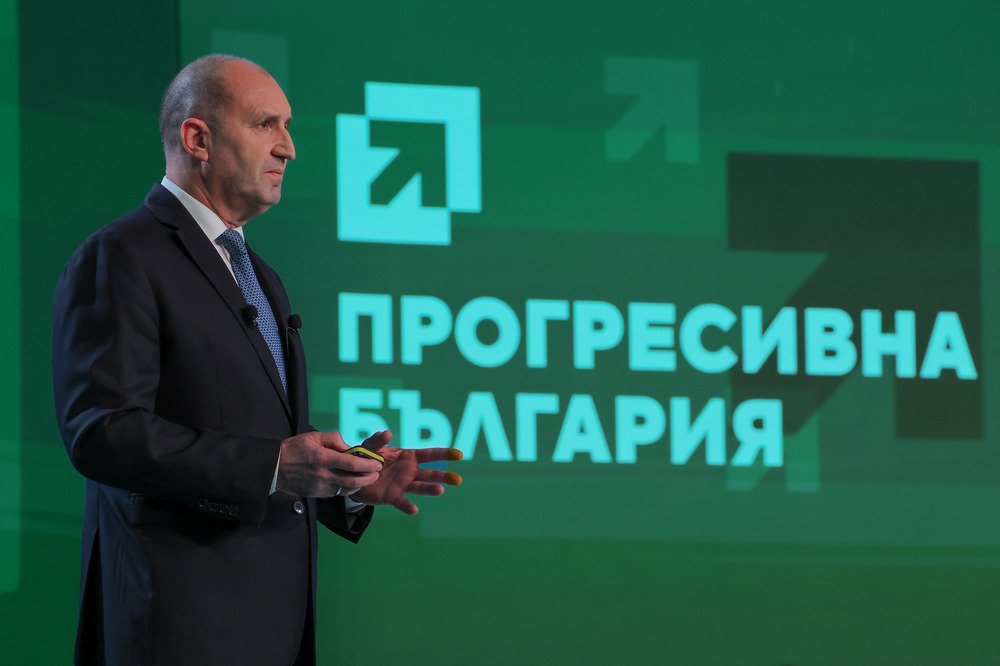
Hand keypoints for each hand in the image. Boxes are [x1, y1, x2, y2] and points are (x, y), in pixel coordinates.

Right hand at [275, 431, 382, 497]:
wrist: (275, 468)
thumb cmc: (295, 448)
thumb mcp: (314, 436)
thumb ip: (334, 439)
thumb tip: (350, 447)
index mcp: (324, 458)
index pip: (352, 463)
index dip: (368, 464)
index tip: (377, 463)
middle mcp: (324, 474)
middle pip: (353, 480)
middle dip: (369, 478)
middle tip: (377, 473)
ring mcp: (321, 487)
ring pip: (347, 489)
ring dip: (360, 485)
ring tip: (367, 478)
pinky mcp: (318, 494)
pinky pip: (337, 493)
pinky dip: (348, 489)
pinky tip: (352, 483)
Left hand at [346, 430, 462, 514]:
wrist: (353, 476)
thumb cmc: (366, 457)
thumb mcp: (370, 446)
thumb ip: (377, 440)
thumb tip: (388, 433)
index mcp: (408, 457)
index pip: (429, 455)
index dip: (444, 454)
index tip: (459, 455)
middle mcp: (410, 472)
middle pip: (430, 473)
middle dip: (444, 476)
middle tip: (458, 480)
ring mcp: (403, 485)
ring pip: (420, 487)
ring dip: (430, 489)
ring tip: (440, 490)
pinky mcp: (392, 497)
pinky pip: (402, 502)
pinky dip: (408, 506)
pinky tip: (414, 509)